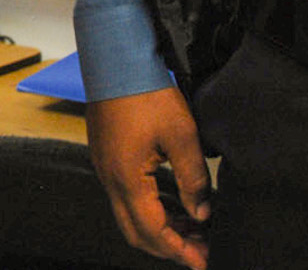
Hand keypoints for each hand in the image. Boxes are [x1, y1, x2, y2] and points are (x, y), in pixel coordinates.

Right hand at [87, 87, 211, 269]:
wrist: (115, 59)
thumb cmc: (146, 92)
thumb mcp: (182, 136)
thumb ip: (193, 180)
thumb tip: (202, 214)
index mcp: (126, 178)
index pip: (152, 231)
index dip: (179, 251)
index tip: (203, 261)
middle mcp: (109, 178)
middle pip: (135, 231)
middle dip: (168, 246)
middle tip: (200, 250)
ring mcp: (104, 166)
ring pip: (129, 214)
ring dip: (159, 226)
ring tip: (193, 228)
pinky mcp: (106, 155)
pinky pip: (125, 195)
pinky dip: (149, 207)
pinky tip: (173, 203)